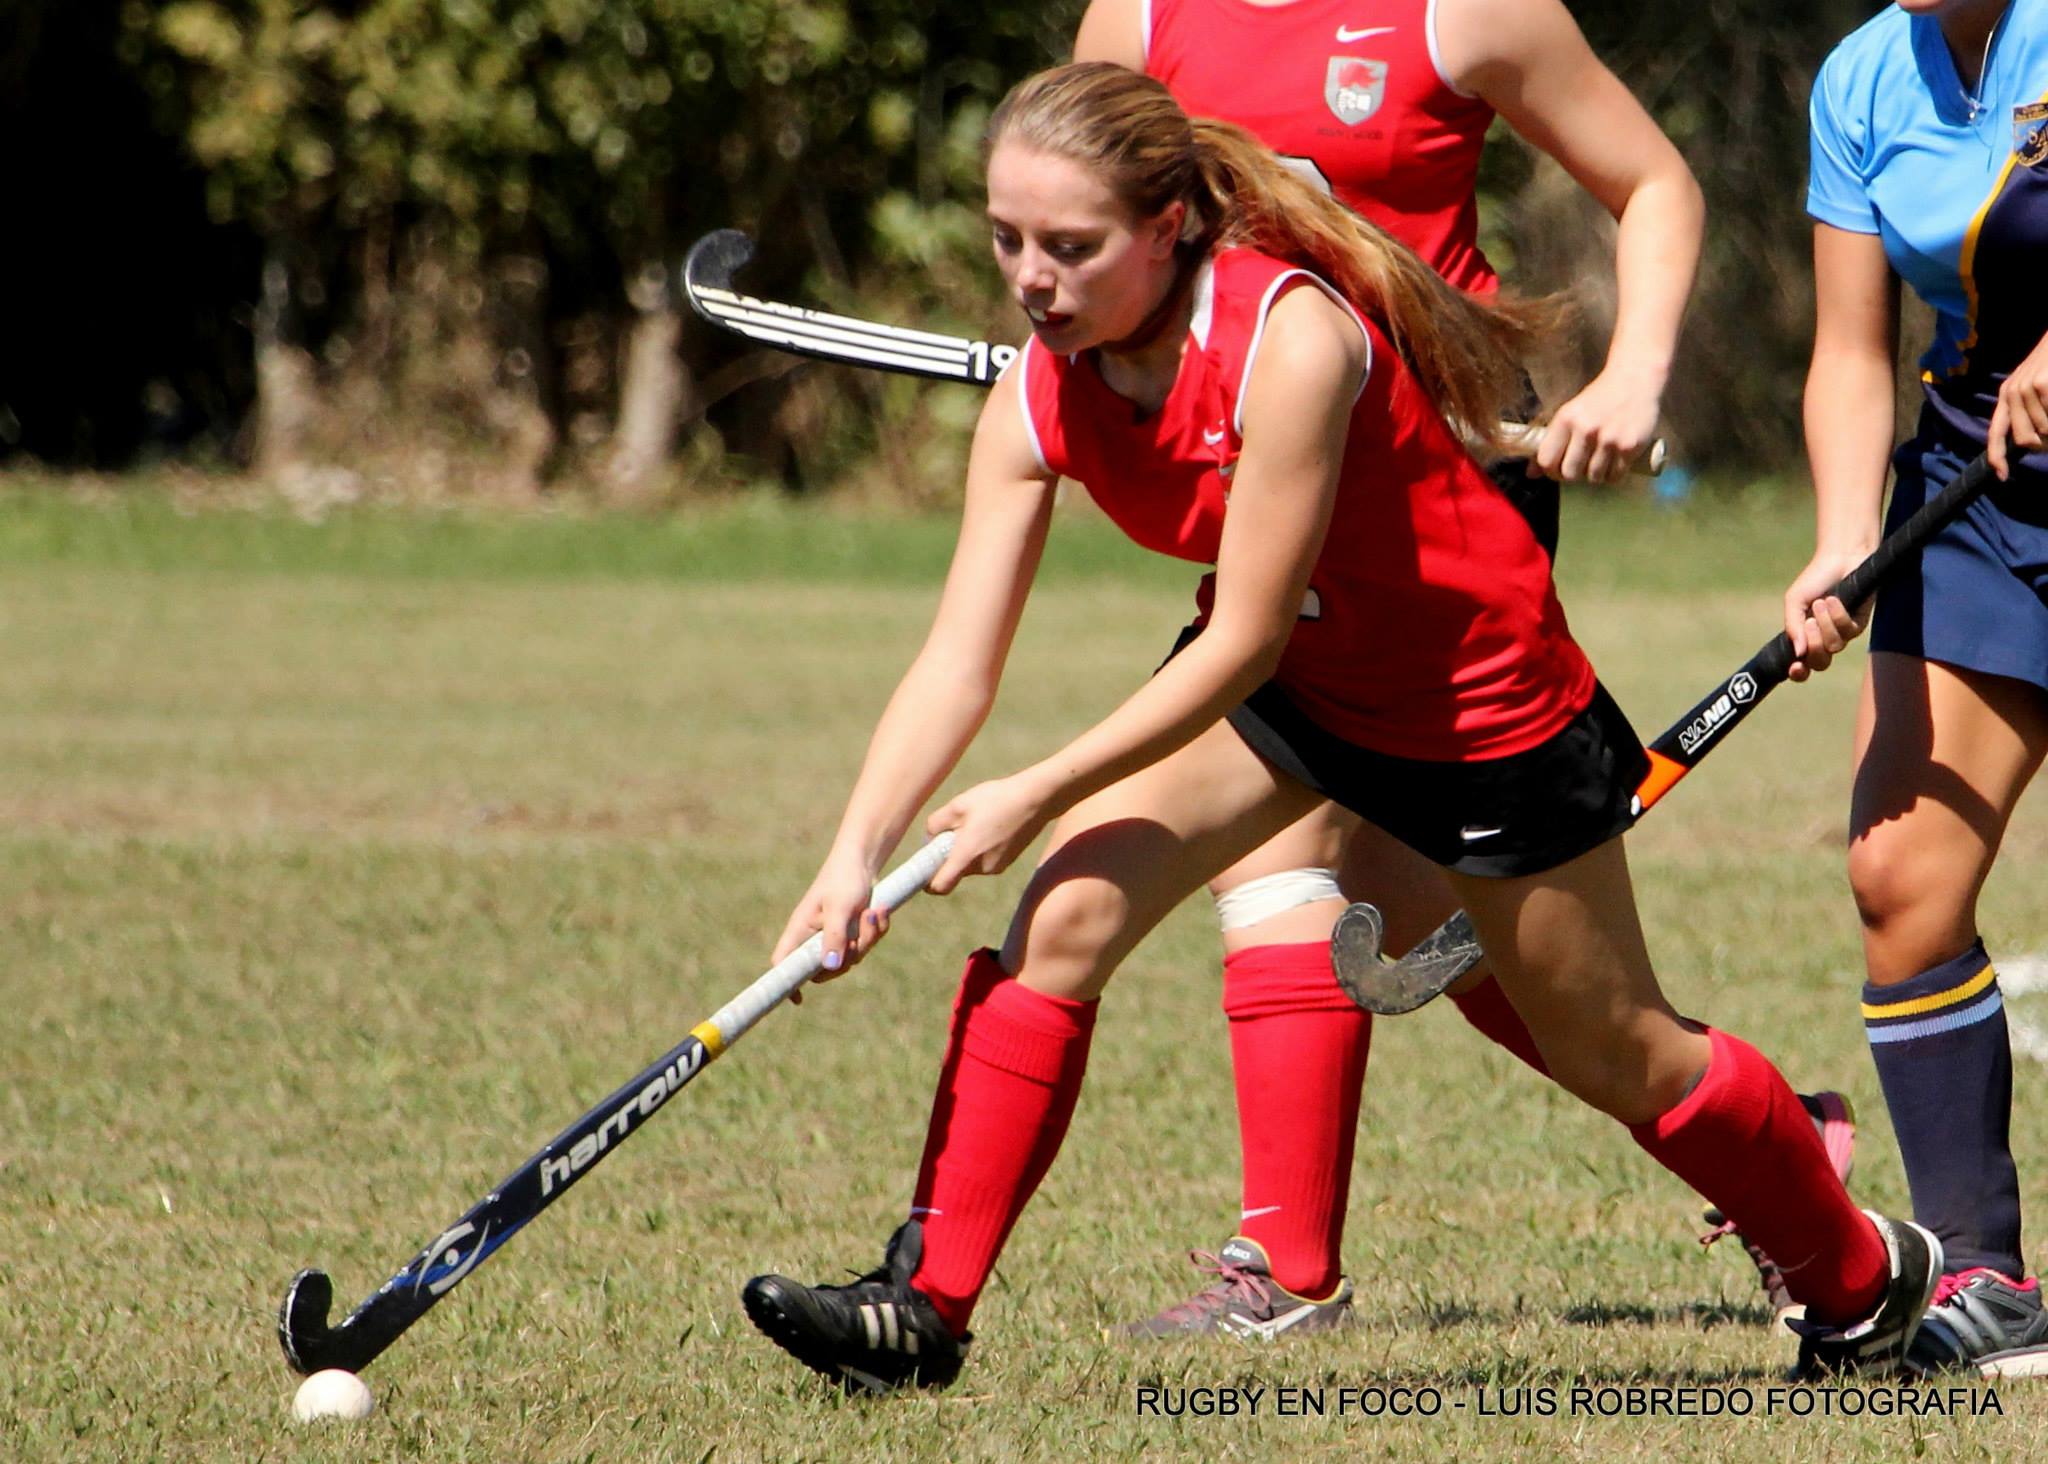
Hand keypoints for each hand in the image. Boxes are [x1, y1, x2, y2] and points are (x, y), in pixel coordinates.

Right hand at [771, 849, 892, 997]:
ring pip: (851, 959)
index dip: (786, 982)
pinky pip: (866, 946)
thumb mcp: (839, 907)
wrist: (862, 860)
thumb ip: (834, 937)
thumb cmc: (843, 878)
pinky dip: (876, 931)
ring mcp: (834, 937)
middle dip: (850, 955)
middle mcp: (814, 937)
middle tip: (863, 924)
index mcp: (801, 929)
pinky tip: (880, 911)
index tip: (797, 1000)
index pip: (783, 962)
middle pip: (826, 969)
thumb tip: (831, 967)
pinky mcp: (852, 933)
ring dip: (868, 937)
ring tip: (874, 911)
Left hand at [925, 772, 1054, 893]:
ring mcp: (996, 866)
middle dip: (948, 857)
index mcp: (967, 855)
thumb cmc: (995, 798)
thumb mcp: (958, 804)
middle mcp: (982, 867)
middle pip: (955, 872)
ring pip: (970, 865)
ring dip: (965, 851)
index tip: (923, 872)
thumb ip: (936, 824)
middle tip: (952, 831)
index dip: (928, 883)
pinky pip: (984, 860)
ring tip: (976, 822)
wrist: (1036, 799)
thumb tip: (928, 839)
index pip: (940, 886)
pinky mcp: (1007, 861)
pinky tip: (989, 825)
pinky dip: (980, 849)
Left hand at [1531, 370, 1662, 483]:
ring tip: (1600, 461)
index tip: (1558, 468)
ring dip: (1595, 475)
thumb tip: (1531, 474)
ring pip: (1593, 477)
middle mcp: (1585, 429)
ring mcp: (1609, 439)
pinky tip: (1614, 462)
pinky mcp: (1630, 446)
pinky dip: (1613, 474)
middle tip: (1581, 467)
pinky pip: (1615, 476)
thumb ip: (1551, 442)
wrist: (1635, 379)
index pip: (1546, 460)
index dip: (1550, 471)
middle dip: (1574, 475)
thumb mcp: (1570, 413)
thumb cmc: (1599, 398)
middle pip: (1569, 474)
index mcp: (1565, 419)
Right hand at [1782, 545, 1874, 681]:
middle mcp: (1824, 639)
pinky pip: (1848, 631)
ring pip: (1834, 647)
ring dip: (1825, 625)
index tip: (1795, 667)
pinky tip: (1834, 599)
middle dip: (1814, 645)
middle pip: (1820, 663)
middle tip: (1808, 623)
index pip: (1802, 666)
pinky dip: (1838, 615)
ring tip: (1821, 602)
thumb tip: (1798, 654)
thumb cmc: (1815, 579)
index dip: (1798, 673)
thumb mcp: (1795, 601)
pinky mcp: (1858, 624)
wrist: (1840, 559)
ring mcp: (1842, 634)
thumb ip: (1792, 627)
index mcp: (1804, 637)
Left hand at [1988, 330, 2047, 479]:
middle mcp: (2011, 393)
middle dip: (2043, 446)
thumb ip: (2028, 410)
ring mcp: (2026, 389)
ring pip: (2043, 431)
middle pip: (2024, 440)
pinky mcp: (2042, 386)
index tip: (2003, 476)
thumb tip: (2034, 440)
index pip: (1995, 432)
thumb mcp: (2033, 383)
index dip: (1997, 457)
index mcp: (2006, 395)